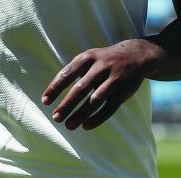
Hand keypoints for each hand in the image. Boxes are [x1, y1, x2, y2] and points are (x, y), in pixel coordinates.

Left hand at [41, 39, 162, 130]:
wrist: (136, 54)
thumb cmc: (103, 60)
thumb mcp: (89, 58)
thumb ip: (74, 72)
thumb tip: (53, 91)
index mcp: (87, 58)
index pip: (67, 73)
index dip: (55, 87)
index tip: (45, 101)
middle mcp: (100, 67)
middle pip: (81, 88)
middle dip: (67, 104)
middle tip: (56, 118)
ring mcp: (113, 79)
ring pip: (95, 100)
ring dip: (81, 114)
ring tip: (69, 125)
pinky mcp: (124, 91)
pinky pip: (109, 107)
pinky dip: (97, 118)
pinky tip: (86, 126)